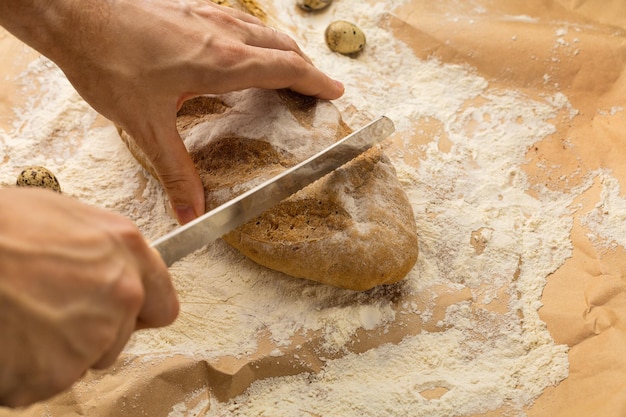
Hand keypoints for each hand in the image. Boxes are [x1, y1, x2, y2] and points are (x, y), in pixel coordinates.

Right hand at [0, 188, 178, 406]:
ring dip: (58, 351)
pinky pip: (46, 382)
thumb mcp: (70, 216)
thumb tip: (114, 266)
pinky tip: (9, 338)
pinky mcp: (53, 374)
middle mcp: (121, 296)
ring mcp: (90, 338)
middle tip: (48, 308)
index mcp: (127, 252)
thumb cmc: (3, 228)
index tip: (123, 313)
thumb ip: (108, 249)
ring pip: (84, 361)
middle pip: (120, 338)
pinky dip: (26, 370)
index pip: (162, 305)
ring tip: (23, 317)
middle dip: (91, 330)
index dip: (140, 311)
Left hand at [3, 0, 343, 223]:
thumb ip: (176, 171)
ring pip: (262, 30)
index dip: (315, 82)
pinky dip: (257, 37)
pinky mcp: (190, 8)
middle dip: (306, 67)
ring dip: (283, 49)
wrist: (73, 14)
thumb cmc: (109, 62)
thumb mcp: (145, 125)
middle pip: (282, 47)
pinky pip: (239, 21)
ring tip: (290, 68)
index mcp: (223, 63)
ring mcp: (207, 16)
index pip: (286, 69)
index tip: (335, 92)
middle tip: (317, 87)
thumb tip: (192, 211)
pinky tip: (243, 47)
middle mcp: (223, 34)